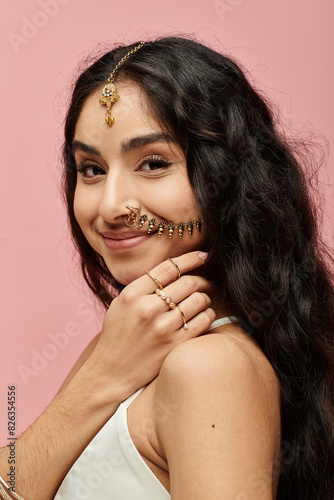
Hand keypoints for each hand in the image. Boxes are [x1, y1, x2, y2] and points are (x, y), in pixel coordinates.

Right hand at [91, 250, 215, 399]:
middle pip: (188, 282)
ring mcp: (162, 327)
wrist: (110, 373)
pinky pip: (203, 321)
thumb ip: (143, 288)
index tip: (202, 256)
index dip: (190, 258)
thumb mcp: (121, 305)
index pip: (169, 267)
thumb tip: (172, 270)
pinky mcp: (174, 345)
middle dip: (202, 279)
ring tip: (204, 300)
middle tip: (206, 281)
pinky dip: (208, 314)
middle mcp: (147, 308)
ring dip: (206, 297)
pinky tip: (204, 315)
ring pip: (199, 300)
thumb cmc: (117, 337)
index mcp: (132, 294)